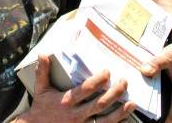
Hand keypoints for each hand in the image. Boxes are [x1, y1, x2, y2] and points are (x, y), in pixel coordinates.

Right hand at [15, 54, 135, 122]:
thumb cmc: (41, 109)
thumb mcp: (40, 90)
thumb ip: (43, 72)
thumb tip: (43, 54)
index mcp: (65, 101)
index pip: (85, 90)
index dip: (98, 81)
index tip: (107, 72)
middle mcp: (75, 115)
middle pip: (99, 104)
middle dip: (113, 93)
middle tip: (123, 82)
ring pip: (104, 120)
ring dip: (119, 112)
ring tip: (131, 103)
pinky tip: (124, 118)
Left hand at [140, 25, 171, 122]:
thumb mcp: (166, 56)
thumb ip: (155, 64)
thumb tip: (144, 71)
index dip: (163, 121)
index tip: (153, 121)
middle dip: (162, 116)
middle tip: (147, 114)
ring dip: (166, 110)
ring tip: (151, 110)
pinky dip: (169, 103)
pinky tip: (158, 100)